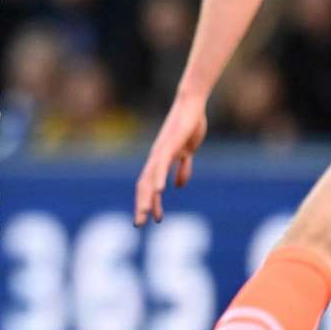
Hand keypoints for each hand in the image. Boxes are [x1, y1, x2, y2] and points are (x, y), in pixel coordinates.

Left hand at [134, 93, 207, 225]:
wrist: (192, 105)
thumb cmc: (190, 125)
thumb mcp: (187, 152)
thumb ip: (183, 168)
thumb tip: (178, 186)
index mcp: (160, 160)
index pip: (149, 186)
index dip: (149, 203)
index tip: (151, 220)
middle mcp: (156, 157)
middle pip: (144, 186)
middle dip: (141, 205)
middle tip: (139, 224)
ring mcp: (161, 151)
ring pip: (149, 178)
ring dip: (147, 198)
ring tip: (145, 214)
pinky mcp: (169, 145)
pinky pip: (162, 165)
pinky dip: (159, 179)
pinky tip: (159, 191)